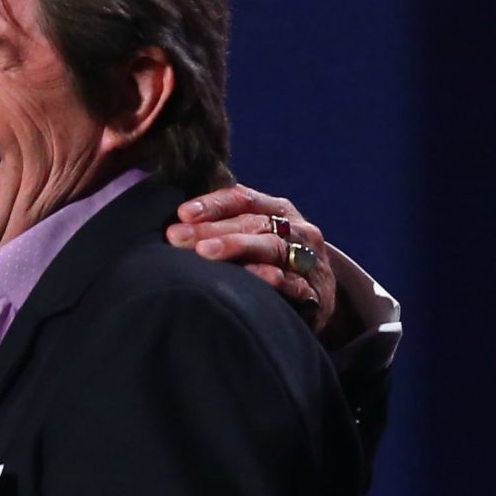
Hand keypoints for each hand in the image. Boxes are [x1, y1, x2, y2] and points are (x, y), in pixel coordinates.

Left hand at [166, 183, 335, 335]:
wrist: (320, 296)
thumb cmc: (275, 263)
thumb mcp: (258, 236)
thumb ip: (226, 226)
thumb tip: (175, 224)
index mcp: (278, 210)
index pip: (244, 198)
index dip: (213, 204)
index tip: (182, 213)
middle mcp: (297, 229)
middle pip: (252, 223)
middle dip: (212, 229)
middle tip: (177, 237)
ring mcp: (308, 259)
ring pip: (272, 247)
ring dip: (236, 247)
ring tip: (204, 253)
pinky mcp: (315, 293)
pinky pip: (294, 283)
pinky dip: (273, 279)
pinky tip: (250, 277)